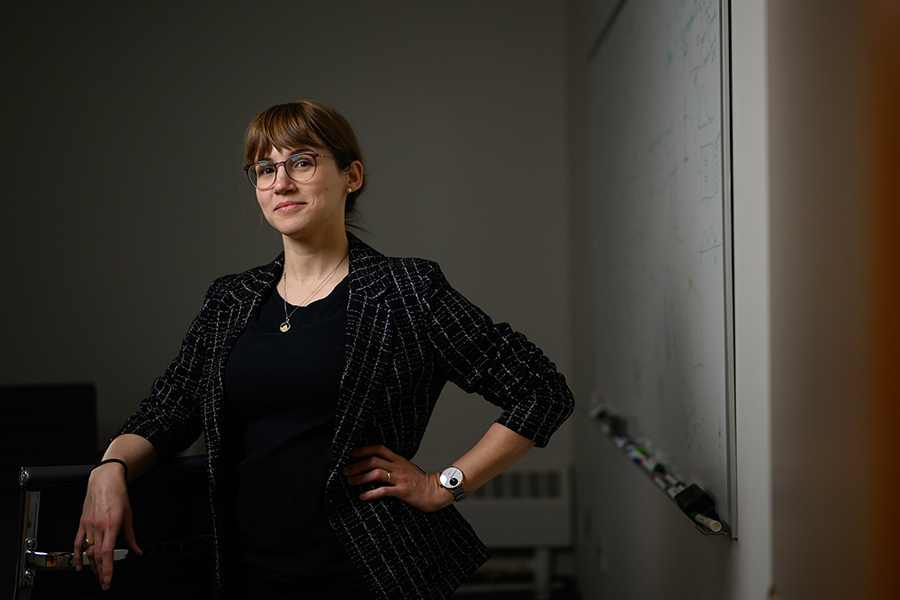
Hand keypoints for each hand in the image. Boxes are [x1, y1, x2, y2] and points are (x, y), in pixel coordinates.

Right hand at [73, 464, 142, 590]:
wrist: (104, 480)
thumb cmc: (117, 494)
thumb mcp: (129, 516)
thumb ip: (131, 537)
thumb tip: (137, 550)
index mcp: (111, 525)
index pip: (107, 552)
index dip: (107, 568)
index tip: (108, 580)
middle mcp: (98, 526)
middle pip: (97, 555)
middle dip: (101, 572)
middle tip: (104, 583)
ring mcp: (88, 525)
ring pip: (88, 551)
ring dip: (92, 566)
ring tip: (97, 576)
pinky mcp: (82, 523)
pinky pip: (77, 542)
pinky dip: (78, 555)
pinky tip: (80, 565)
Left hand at [343, 445, 454, 512]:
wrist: (437, 491)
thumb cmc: (421, 482)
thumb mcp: (408, 468)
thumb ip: (395, 465)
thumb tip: (378, 466)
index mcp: (399, 460)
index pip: (379, 449)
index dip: (364, 449)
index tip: (353, 454)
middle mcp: (398, 467)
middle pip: (374, 460)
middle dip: (357, 465)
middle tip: (346, 471)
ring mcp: (400, 478)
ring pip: (376, 473)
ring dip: (360, 477)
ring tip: (350, 482)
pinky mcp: (402, 491)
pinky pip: (383, 491)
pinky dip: (370, 493)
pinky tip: (362, 496)